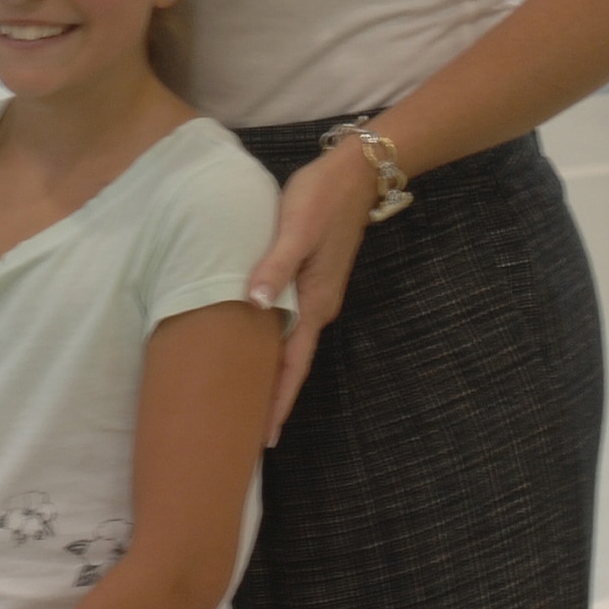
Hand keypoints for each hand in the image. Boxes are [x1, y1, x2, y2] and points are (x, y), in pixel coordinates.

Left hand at [245, 144, 379, 444]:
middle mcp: (319, 305)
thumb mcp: (294, 228)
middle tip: (250, 434)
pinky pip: (291, 323)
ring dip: (275, 373)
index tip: (265, 436)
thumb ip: (274, 265)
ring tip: (251, 402)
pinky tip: (258, 347)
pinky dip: (276, 344)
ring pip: (292, 345)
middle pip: (293, 363)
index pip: (293, 363)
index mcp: (315, 300)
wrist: (357, 172)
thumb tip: (253, 303)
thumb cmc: (321, 197)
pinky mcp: (313, 278)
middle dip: (274, 398)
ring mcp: (318, 293)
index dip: (278, 399)